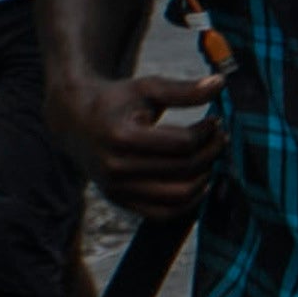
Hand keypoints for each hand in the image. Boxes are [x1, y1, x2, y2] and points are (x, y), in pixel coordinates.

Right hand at [61, 65, 227, 218]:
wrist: (75, 121)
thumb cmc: (116, 101)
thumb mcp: (147, 88)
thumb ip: (184, 90)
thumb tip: (221, 83)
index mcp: (121, 136)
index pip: (181, 143)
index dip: (206, 133)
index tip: (214, 121)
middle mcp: (115, 167)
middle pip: (183, 169)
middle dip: (210, 152)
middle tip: (220, 138)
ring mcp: (116, 188)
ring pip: (178, 195)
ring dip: (204, 177)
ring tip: (211, 158)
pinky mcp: (119, 201)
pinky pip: (163, 213)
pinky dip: (188, 202)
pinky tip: (199, 180)